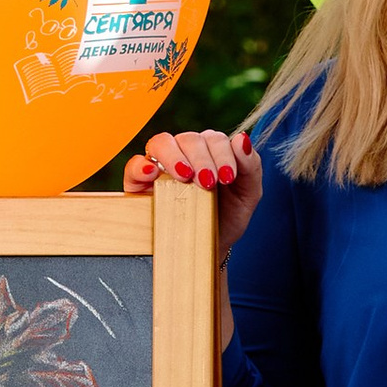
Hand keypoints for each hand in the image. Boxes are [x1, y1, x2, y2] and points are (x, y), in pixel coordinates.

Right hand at [124, 127, 262, 257]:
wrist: (208, 249)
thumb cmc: (227, 218)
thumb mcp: (248, 194)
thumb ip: (251, 166)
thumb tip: (241, 138)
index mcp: (211, 152)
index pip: (213, 138)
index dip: (222, 153)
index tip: (227, 178)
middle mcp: (185, 153)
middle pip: (189, 138)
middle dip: (202, 159)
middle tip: (209, 183)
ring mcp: (161, 166)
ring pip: (161, 142)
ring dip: (174, 156)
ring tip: (184, 177)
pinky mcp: (139, 183)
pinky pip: (134, 165)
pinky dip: (141, 165)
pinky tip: (152, 174)